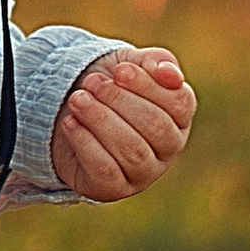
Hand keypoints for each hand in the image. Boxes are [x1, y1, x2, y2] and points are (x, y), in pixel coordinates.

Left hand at [52, 48, 194, 201]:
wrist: (75, 111)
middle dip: (119, 100)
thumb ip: (157, 62)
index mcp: (179, 117)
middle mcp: (167, 149)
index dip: (148, 85)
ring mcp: (144, 173)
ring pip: (132, 150)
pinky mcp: (114, 188)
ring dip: (100, 119)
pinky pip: (105, 170)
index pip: (179, 103)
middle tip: (91, 83)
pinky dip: (86, 143)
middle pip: (155, 126)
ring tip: (77, 99)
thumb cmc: (113, 86)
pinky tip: (70, 123)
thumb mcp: (135, 66)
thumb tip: (168, 73)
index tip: (119, 70)